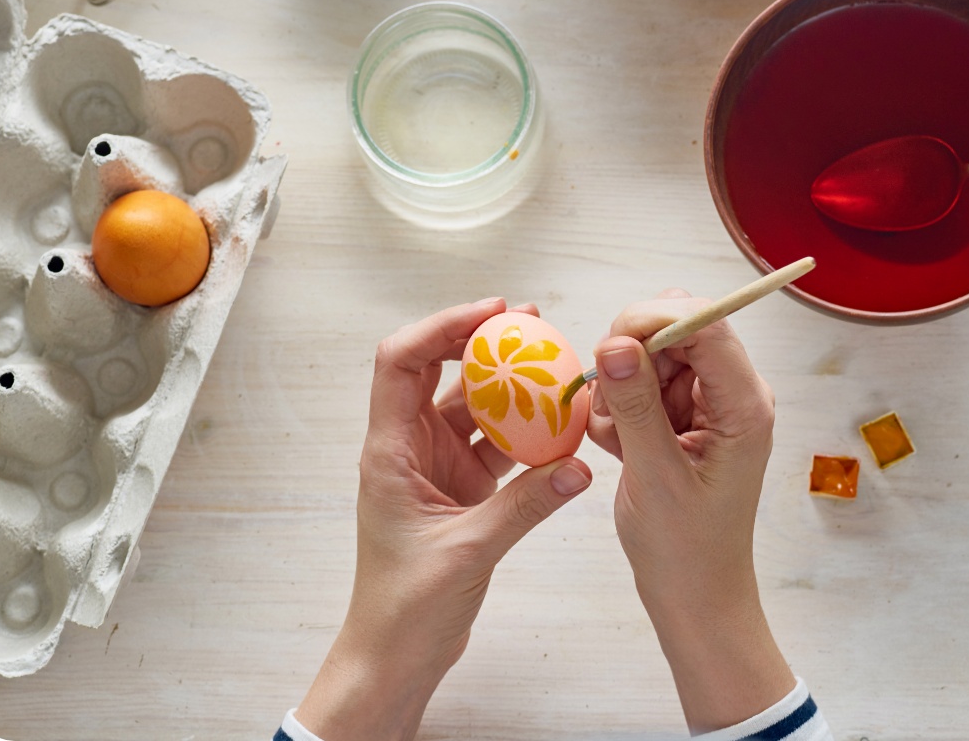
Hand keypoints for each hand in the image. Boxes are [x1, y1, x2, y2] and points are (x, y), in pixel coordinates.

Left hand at [296, 298, 592, 740]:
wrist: (396, 655)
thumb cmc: (404, 608)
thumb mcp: (467, 552)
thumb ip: (525, 506)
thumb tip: (577, 466)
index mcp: (390, 450)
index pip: (402, 361)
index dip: (443, 327)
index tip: (493, 314)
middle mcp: (411, 447)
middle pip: (439, 369)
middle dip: (482, 340)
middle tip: (531, 322)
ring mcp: (438, 465)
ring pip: (474, 404)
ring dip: (510, 384)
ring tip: (555, 363)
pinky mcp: (464, 487)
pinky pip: (498, 443)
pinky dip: (527, 430)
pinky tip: (560, 423)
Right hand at [587, 291, 794, 733]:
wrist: (695, 596)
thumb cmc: (686, 549)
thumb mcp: (655, 476)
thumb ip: (634, 404)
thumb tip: (614, 343)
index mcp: (744, 405)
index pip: (705, 322)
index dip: (654, 319)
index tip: (609, 347)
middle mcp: (732, 394)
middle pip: (676, 329)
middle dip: (631, 355)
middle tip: (609, 407)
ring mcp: (707, 404)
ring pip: (651, 354)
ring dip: (620, 387)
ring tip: (615, 439)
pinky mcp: (683, 418)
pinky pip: (642, 383)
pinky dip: (619, 407)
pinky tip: (618, 447)